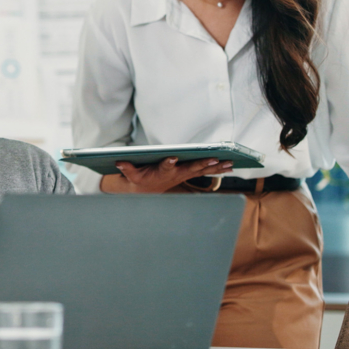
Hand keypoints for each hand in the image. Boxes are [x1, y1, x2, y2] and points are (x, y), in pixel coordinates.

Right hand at [99, 157, 231, 193]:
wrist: (148, 191)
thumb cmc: (140, 179)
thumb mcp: (131, 175)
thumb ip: (127, 168)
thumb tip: (119, 161)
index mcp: (161, 173)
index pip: (165, 167)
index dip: (168, 162)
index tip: (172, 157)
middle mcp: (175, 175)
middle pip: (191, 169)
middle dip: (203, 164)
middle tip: (214, 158)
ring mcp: (184, 175)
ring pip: (202, 170)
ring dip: (216, 167)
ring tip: (230, 163)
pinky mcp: (189, 174)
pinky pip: (205, 171)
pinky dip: (217, 169)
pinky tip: (229, 166)